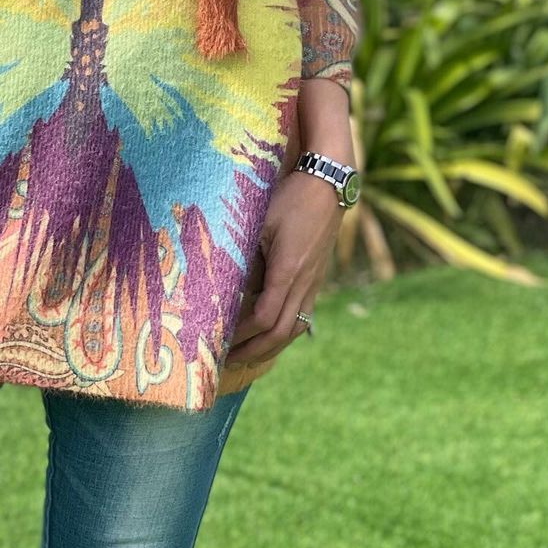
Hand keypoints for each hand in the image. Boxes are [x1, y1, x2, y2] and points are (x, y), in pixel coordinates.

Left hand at [225, 169, 342, 363]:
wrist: (328, 187)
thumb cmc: (289, 199)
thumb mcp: (260, 222)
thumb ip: (245, 254)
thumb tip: (225, 285)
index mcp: (288, 270)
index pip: (264, 316)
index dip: (242, 333)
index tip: (219, 339)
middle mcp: (304, 283)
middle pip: (280, 333)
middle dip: (253, 350)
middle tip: (226, 360)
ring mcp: (313, 284)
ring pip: (294, 329)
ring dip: (269, 347)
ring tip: (246, 356)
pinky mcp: (316, 280)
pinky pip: (302, 317)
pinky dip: (284, 333)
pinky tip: (270, 336)